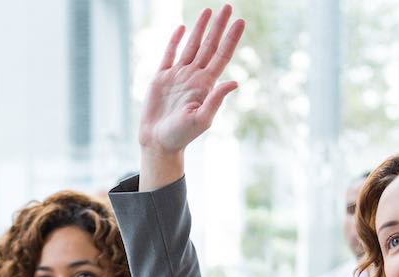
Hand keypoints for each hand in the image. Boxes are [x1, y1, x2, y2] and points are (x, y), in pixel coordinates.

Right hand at [139, 4, 244, 189]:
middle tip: (228, 7)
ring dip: (200, 28)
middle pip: (209, 45)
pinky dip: (175, 41)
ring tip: (208, 11)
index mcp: (205, 85)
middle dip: (218, 26)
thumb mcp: (202, 120)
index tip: (240, 21)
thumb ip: (216, 100)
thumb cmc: (181, 136)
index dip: (231, 38)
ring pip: (191, 46)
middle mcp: (194, 77)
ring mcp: (177, 76)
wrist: (157, 143)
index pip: (221, 56)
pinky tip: (182, 29)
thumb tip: (235, 81)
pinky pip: (169, 55)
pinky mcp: (161, 78)